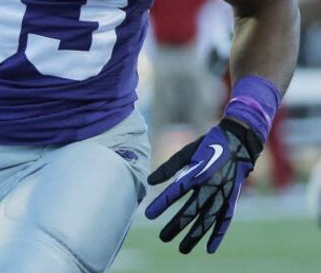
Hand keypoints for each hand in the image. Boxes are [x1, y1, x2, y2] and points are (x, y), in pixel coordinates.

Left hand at [144, 119, 261, 253]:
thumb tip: (149, 181)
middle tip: (162, 238)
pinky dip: (218, 234)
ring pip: (208, 219)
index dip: (162, 204)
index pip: (176, 191)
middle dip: (177, 225)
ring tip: (183, 248)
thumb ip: (169, 167)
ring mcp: (224, 193)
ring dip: (195, 235)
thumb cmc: (208, 144)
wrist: (240, 140)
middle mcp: (212, 185)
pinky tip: (209, 248)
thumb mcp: (187, 151)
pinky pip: (225, 219)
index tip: (149, 215)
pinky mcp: (232, 198)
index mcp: (198, 171)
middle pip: (192, 210)